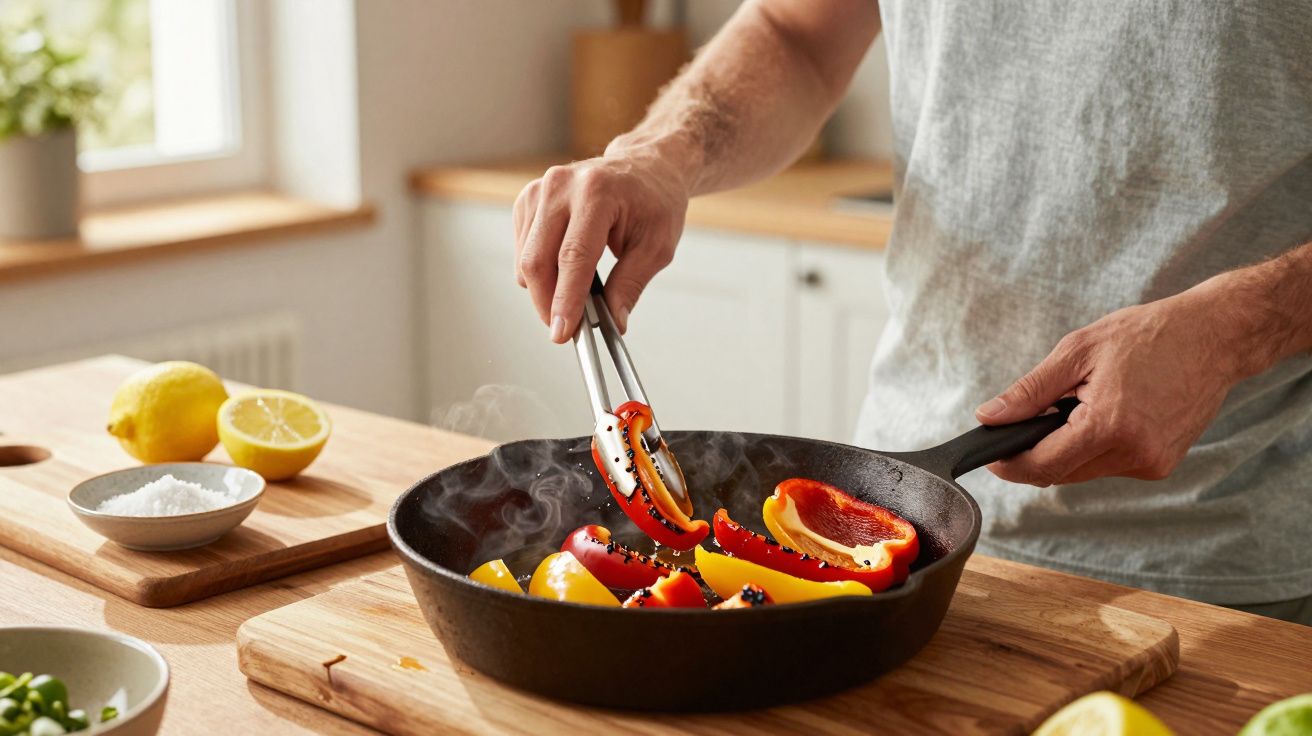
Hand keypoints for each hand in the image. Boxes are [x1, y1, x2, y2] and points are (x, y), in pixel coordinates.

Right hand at [512, 151, 692, 342]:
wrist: (644, 167)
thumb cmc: (654, 201)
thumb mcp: (657, 246)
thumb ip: (631, 285)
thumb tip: (613, 321)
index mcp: (597, 193)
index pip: (573, 256)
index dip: (565, 299)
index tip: (563, 331)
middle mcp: (561, 186)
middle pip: (537, 259)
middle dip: (547, 303)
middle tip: (566, 329)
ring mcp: (540, 190)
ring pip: (526, 258)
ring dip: (544, 289)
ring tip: (575, 296)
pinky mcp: (528, 199)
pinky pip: (523, 249)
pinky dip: (540, 270)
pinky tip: (564, 268)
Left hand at [974, 289, 1250, 486]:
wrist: (1215, 336)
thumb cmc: (1148, 335)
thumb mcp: (1078, 352)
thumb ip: (1030, 392)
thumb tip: (989, 417)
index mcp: (1109, 426)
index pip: (1042, 465)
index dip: (1009, 464)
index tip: (989, 455)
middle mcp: (1134, 454)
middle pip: (1060, 473)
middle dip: (1035, 453)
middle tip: (1025, 422)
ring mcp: (1152, 464)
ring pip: (1084, 472)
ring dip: (1067, 449)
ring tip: (1075, 406)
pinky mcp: (1162, 465)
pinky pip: (1109, 465)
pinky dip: (1095, 447)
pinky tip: (1105, 415)